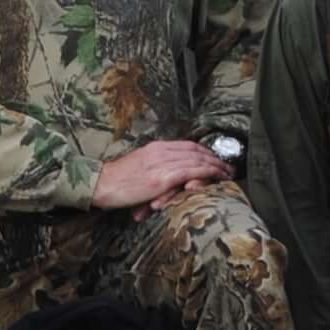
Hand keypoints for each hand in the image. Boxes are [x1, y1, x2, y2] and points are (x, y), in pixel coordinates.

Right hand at [90, 140, 230, 213]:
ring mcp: (162, 164)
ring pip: (198, 159)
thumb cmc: (116, 180)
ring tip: (228, 173)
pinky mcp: (162, 178)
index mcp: (155, 147)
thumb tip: (167, 178)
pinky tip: (217, 175)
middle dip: (215, 158)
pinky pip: (192, 171)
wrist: (100, 184)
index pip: (187, 145)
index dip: (205, 151)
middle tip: (229, 166)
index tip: (216, 158)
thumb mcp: (138, 167)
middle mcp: (161, 151)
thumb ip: (155, 168)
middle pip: (196, 151)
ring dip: (216, 165)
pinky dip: (208, 172)